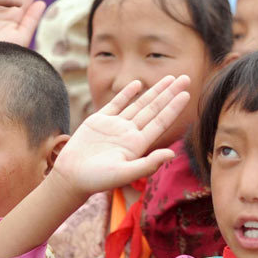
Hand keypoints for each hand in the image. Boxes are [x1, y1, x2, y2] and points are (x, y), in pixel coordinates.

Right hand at [48, 75, 191, 198]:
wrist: (71, 177)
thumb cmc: (97, 179)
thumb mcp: (124, 173)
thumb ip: (148, 164)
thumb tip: (172, 154)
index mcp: (138, 144)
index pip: (161, 122)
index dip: (174, 107)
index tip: (187, 94)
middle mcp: (130, 133)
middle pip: (155, 109)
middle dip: (170, 93)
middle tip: (186, 78)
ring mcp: (115, 126)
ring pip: (139, 104)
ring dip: (154, 91)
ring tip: (169, 78)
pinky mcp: (99, 121)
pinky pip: (116, 104)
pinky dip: (127, 93)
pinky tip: (138, 84)